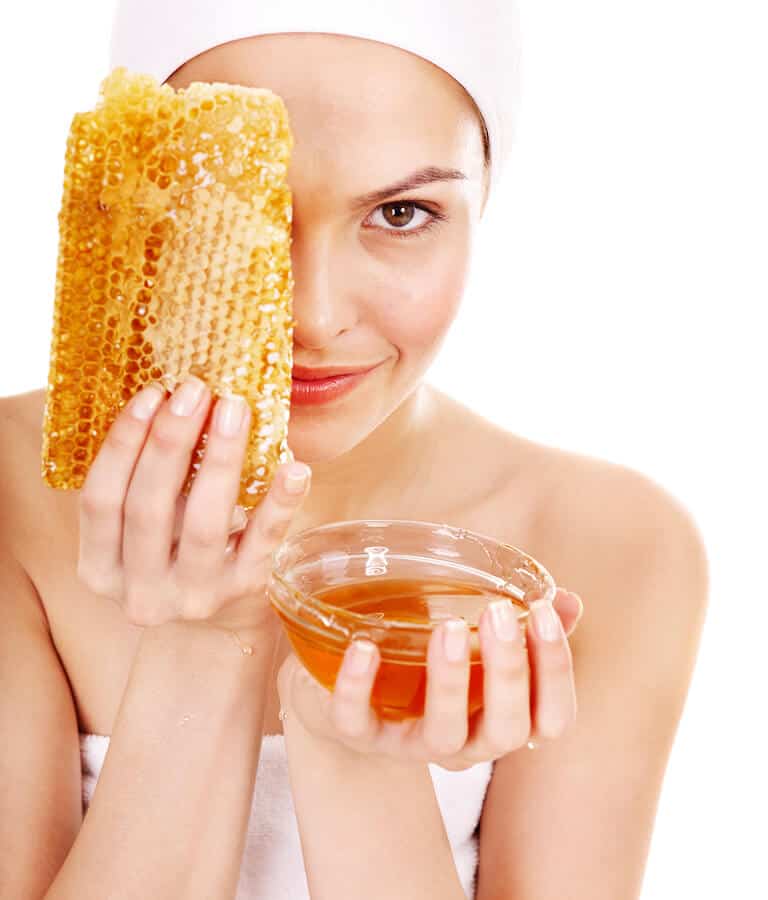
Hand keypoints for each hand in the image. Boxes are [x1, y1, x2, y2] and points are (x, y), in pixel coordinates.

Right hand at [76, 377, 310, 634]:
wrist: (211, 613)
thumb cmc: (170, 546)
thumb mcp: (141, 522)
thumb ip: (146, 475)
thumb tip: (177, 397)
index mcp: (100, 568)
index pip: (99, 501)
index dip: (123, 444)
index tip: (150, 393)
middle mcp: (140, 592)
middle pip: (148, 509)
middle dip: (170, 441)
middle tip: (195, 389)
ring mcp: (194, 597)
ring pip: (202, 524)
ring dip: (219, 459)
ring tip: (233, 410)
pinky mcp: (244, 591)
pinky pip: (263, 541)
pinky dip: (280, 502)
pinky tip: (294, 468)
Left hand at [277, 587, 582, 768]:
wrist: (352, 689)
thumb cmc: (431, 662)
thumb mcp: (479, 642)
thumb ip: (526, 624)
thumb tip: (567, 600)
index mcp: (503, 719)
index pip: (552, 718)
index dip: (557, 671)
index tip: (545, 611)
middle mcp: (466, 743)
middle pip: (507, 730)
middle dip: (510, 672)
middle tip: (500, 614)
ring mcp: (411, 744)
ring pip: (443, 735)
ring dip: (450, 682)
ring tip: (450, 628)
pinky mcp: (360, 735)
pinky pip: (357, 723)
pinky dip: (358, 687)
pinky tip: (364, 647)